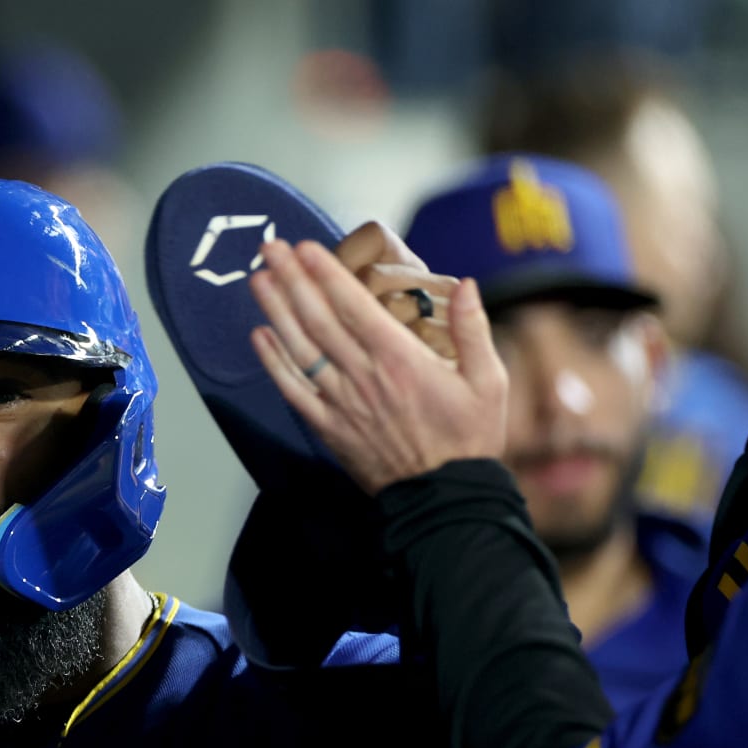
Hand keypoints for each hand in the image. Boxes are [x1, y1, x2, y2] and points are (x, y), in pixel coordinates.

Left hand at [248, 238, 506, 494]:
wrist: (443, 499)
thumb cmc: (468, 441)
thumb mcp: (489, 382)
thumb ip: (474, 330)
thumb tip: (466, 285)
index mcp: (401, 360)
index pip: (353, 307)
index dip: (326, 275)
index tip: (305, 248)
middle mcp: (364, 377)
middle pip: (318, 319)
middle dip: (291, 280)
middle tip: (270, 249)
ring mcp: (341, 403)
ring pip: (300, 349)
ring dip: (276, 311)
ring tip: (259, 280)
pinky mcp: (328, 427)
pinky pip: (293, 389)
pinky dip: (273, 362)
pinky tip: (259, 336)